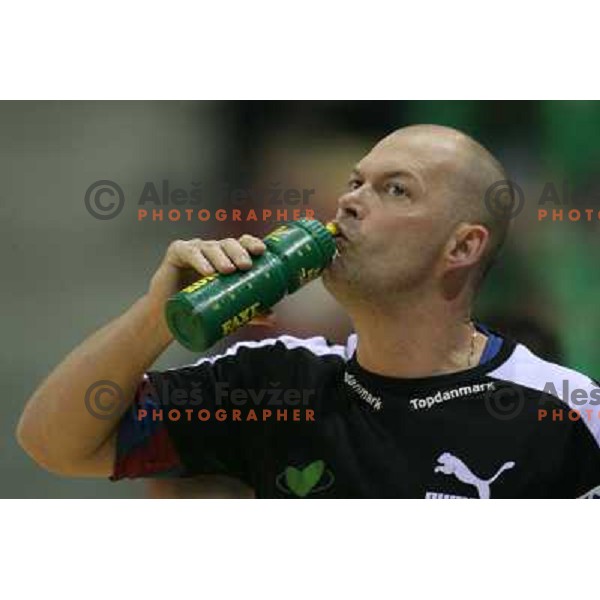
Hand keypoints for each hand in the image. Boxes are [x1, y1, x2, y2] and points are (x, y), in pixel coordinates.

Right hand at [147, 234, 274, 325]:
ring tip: (228, 270)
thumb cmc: (201, 307)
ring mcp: (195, 250)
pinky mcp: (177, 253)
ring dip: (221, 257)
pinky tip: (207, 271)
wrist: (171, 317)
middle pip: (228, 244)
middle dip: (239, 252)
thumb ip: (251, 313)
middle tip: (245, 266)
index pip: (242, 243)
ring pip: (210, 247)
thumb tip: (273, 318)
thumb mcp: (229, 310)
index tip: (261, 251)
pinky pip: (189, 252)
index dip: (252, 243)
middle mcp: (212, 250)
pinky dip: (199, 260)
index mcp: (227, 257)